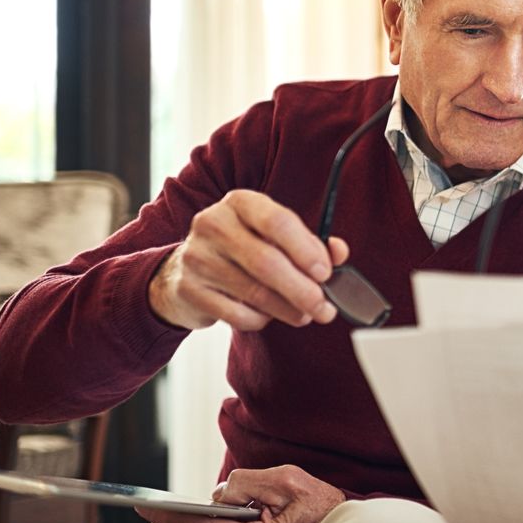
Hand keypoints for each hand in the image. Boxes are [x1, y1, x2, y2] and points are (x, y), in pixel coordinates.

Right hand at [148, 189, 350, 330]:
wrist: (183, 272)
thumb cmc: (243, 250)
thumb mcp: (274, 236)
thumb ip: (310, 243)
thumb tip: (339, 252)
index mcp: (240, 202)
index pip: (278, 221)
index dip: (306, 249)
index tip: (326, 273)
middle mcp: (213, 224)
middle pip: (267, 262)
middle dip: (303, 290)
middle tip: (324, 308)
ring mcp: (196, 257)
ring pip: (254, 292)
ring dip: (288, 309)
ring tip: (306, 315)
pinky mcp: (188, 290)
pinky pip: (236, 314)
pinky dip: (261, 320)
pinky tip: (268, 316)